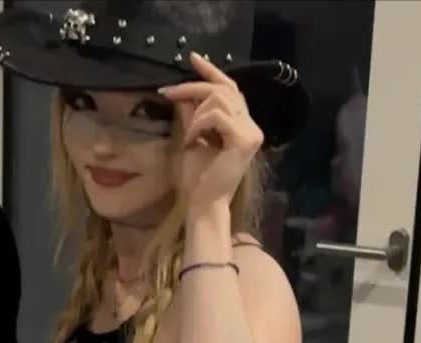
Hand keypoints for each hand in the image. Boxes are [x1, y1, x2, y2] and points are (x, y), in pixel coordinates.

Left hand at [161, 53, 263, 213]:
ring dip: (195, 114)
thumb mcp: (191, 138)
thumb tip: (184, 92)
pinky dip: (199, 125)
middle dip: (194, 86)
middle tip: (168, 92)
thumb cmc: (197, 179)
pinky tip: (193, 141)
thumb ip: (191, 115)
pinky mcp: (245, 139)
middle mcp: (251, 125)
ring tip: (188, 136)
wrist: (203, 204)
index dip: (212, 71)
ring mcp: (251, 132)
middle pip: (224, 88)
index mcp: (241, 124)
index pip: (230, 88)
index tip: (193, 58)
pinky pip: (217, 116)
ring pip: (220, 99)